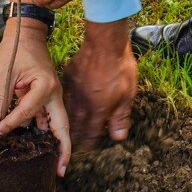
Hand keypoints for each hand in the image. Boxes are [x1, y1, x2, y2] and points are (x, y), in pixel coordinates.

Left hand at [0, 19, 71, 175]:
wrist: (27, 32)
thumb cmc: (15, 48)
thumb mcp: (4, 71)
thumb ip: (0, 97)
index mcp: (44, 86)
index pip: (26, 113)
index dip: (11, 125)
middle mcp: (54, 93)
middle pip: (62, 127)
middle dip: (63, 149)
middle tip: (60, 171)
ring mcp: (54, 95)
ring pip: (57, 124)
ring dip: (56, 144)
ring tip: (54, 166)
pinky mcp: (48, 96)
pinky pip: (48, 118)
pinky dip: (45, 132)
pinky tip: (39, 147)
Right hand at [63, 22, 137, 151]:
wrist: (105, 43)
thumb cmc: (120, 68)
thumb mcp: (128, 94)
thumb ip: (121, 117)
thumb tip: (118, 137)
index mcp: (98, 109)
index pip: (91, 131)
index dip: (90, 142)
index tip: (88, 148)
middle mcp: (83, 102)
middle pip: (77, 123)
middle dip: (76, 135)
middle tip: (74, 143)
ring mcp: (74, 89)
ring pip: (68, 109)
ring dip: (69, 120)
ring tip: (67, 128)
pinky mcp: (69, 76)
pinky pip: (65, 92)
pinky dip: (64, 100)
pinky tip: (64, 102)